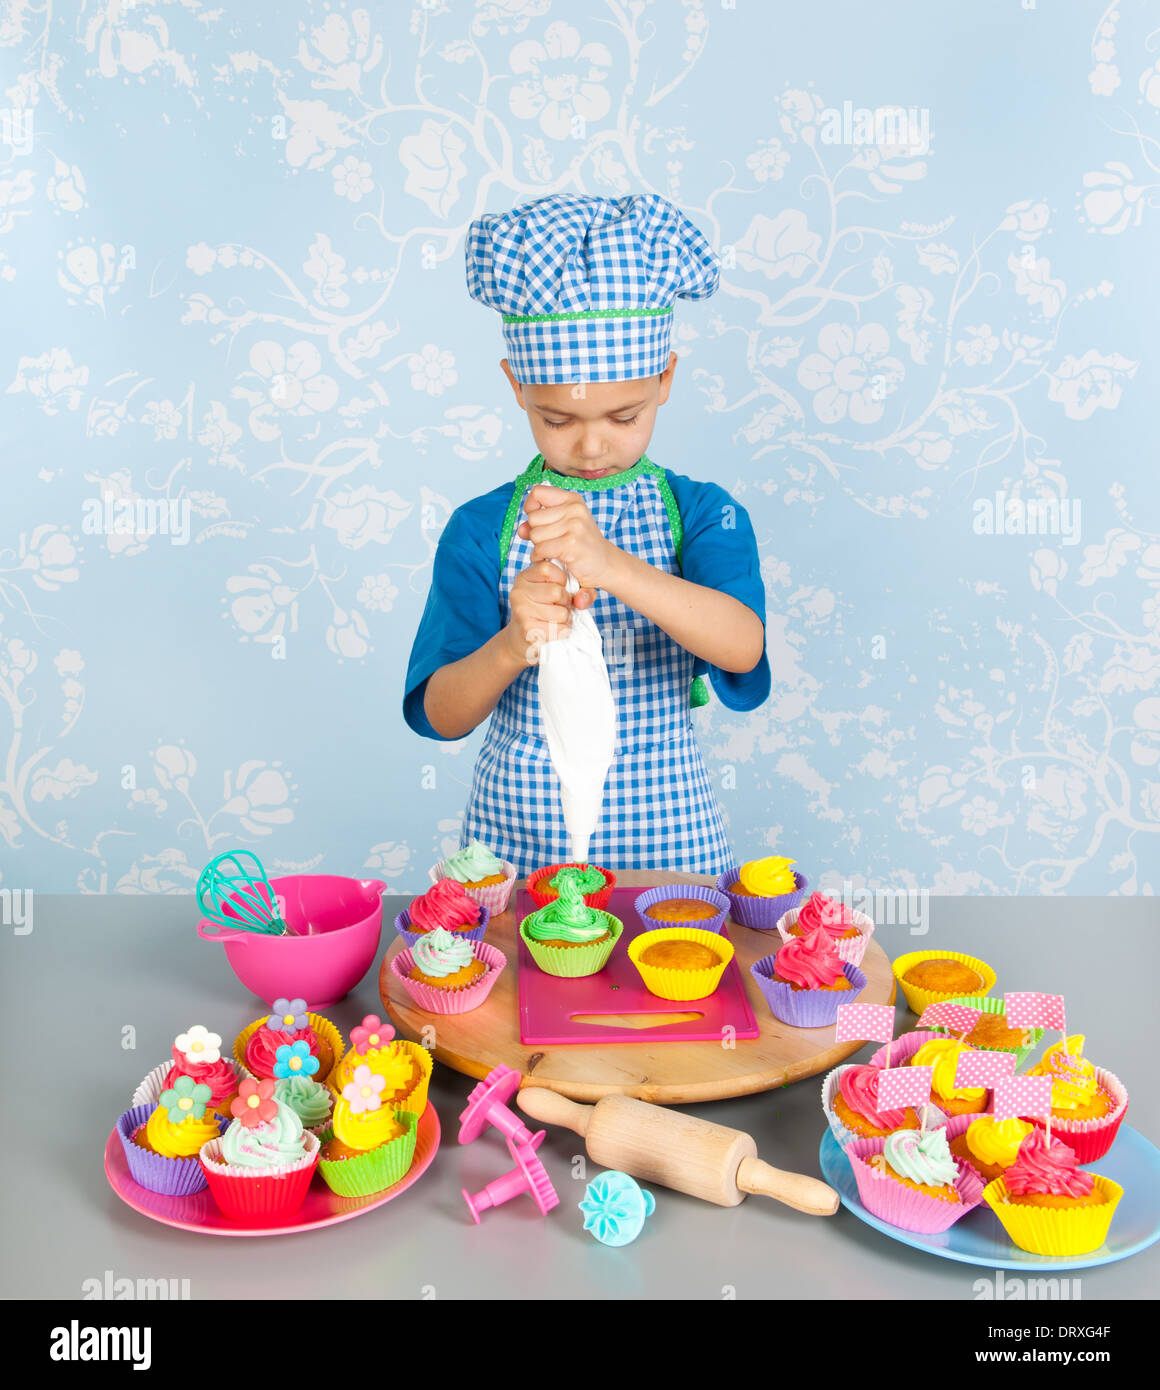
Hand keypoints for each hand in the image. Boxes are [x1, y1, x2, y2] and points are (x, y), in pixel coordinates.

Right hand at [503, 559, 580, 666]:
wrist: (522, 638)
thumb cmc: (544, 611)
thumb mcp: (553, 591)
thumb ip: (572, 585)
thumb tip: (581, 598)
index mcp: (524, 577)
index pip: (547, 568)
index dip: (561, 579)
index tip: (559, 587)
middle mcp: (518, 591)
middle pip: (556, 591)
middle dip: (565, 602)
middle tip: (558, 607)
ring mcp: (521, 610)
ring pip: (560, 612)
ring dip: (565, 618)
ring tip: (555, 619)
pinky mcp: (527, 628)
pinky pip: (558, 629)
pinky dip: (562, 631)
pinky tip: (553, 630)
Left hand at [517, 484, 618, 599]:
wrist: (605, 565)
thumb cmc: (582, 546)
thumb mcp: (562, 528)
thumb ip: (539, 524)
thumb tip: (521, 529)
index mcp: (572, 500)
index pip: (537, 492)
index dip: (530, 507)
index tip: (536, 519)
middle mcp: (574, 509)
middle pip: (533, 518)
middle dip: (537, 533)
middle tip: (552, 542)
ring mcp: (574, 525)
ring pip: (535, 535)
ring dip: (539, 548)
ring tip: (554, 551)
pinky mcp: (571, 544)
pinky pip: (540, 549)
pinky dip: (541, 558)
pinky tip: (554, 559)